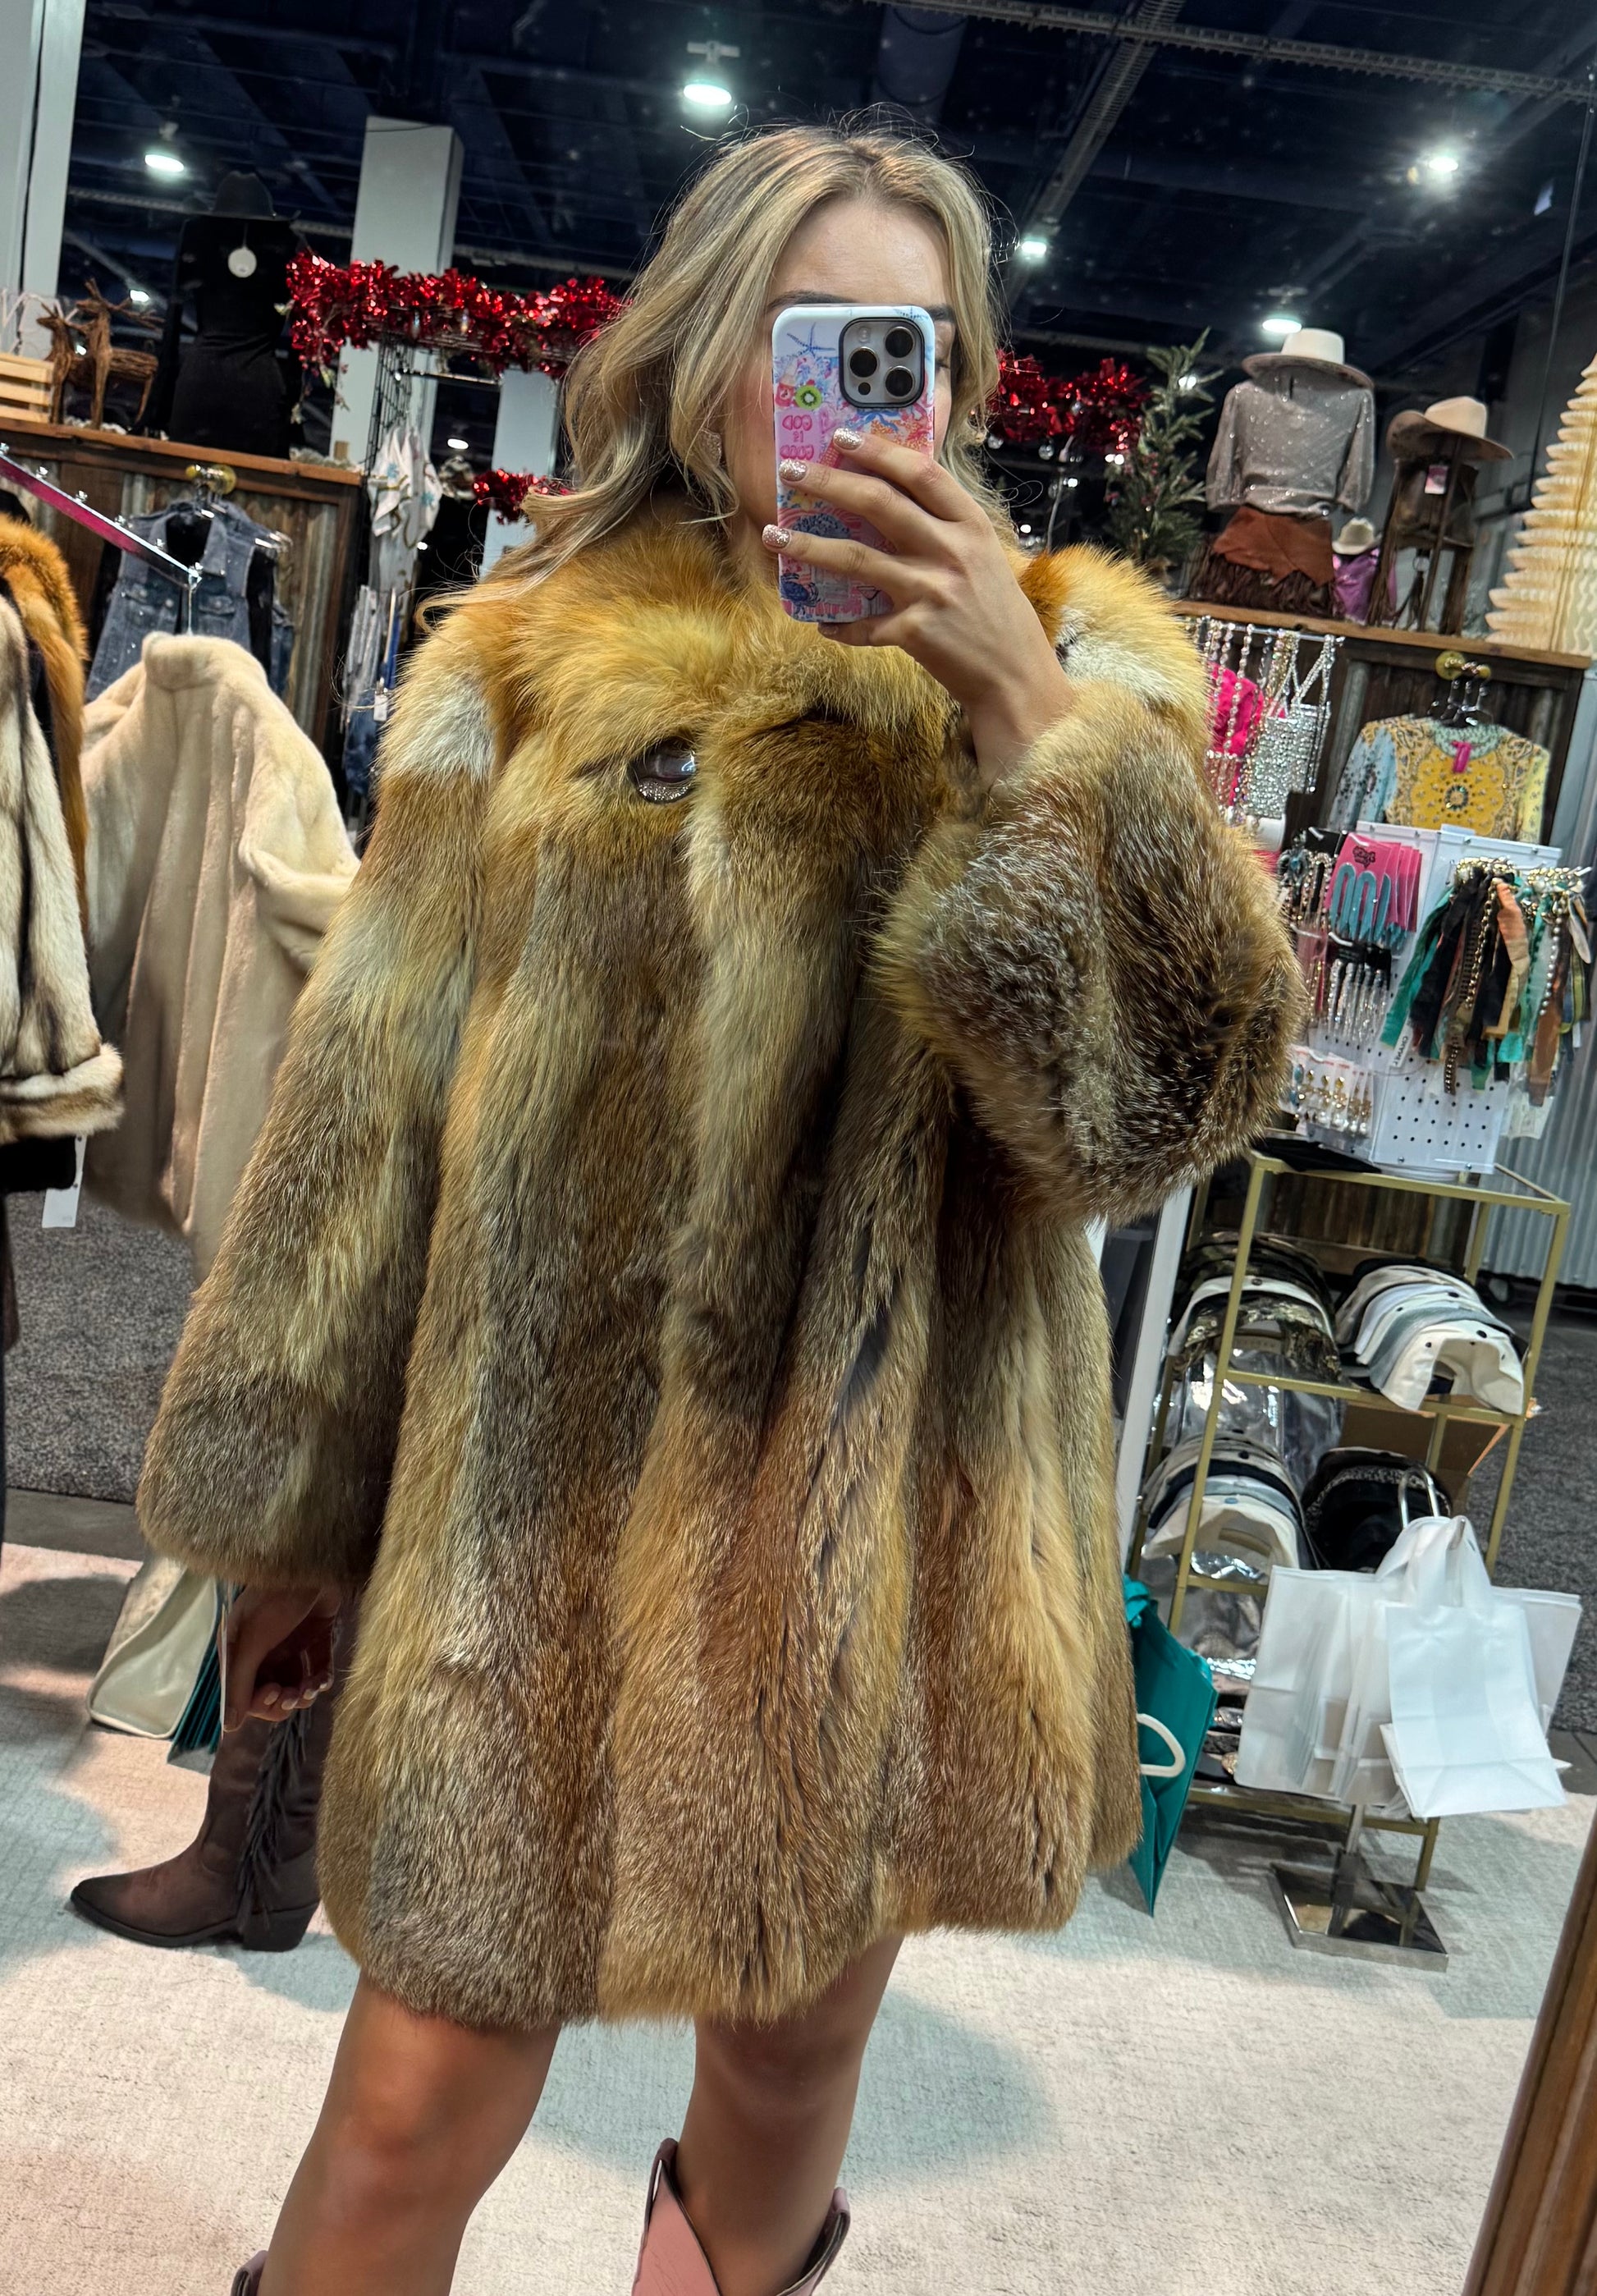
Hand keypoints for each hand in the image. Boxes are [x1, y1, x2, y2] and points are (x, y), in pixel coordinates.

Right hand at [223, 1582, 342, 1731]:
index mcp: (240, 1652)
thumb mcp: (252, 1643)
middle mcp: (263, 1651)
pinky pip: (316, 1669)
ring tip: (313, 1687)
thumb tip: (230, 1727)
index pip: (245, 1696)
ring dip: (303, 1693)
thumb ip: (240, 1683)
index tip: (276, 1693)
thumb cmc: (274, 1600)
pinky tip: (324, 1680)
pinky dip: (320, 1679)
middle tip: (297, 1694)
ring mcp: (290, 1644)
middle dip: (284, 1701)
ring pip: (295, 1685)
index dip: (260, 1703)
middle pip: (271, 1694)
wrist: (312, 1563)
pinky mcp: (315, 1637)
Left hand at [762, 428, 1073, 785]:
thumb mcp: (984, 559)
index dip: (878, 450)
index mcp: (971, 526)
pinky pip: (863, 624)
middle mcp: (951, 552)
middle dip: (828, 482)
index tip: (841, 436)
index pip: (920, 473)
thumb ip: (945, 530)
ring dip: (808, 546)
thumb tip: (891, 500)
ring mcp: (932, 591)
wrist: (1017, 678)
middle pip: (879, 504)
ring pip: (856, 558)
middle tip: (789, 471)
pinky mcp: (916, 632)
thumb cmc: (998, 616)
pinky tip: (820, 623)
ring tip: (773, 535)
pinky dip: (839, 625)